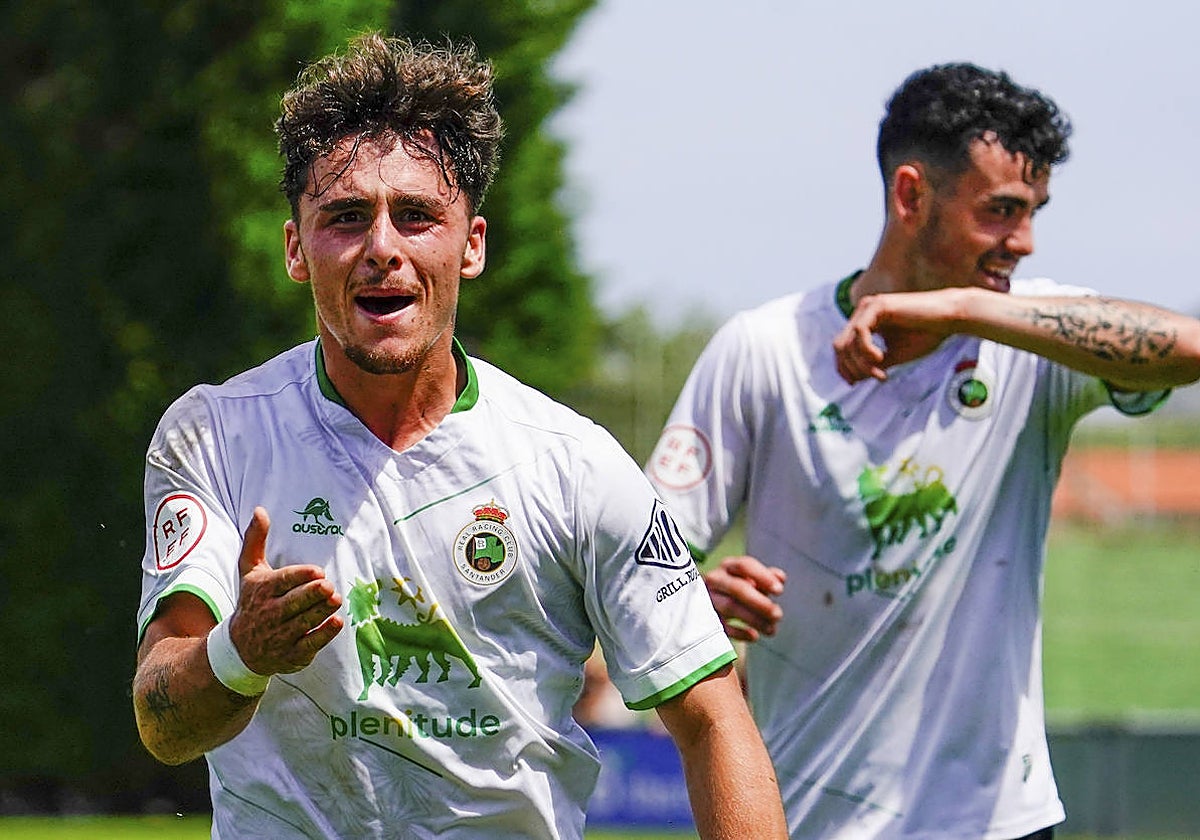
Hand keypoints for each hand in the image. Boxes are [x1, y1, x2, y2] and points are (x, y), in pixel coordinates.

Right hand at [228, 507, 343, 675]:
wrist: (239, 649)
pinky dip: (323, 634)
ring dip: (321, 611)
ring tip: (335, 599)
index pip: (283, 582)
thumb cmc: (252, 601)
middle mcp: (270, 613)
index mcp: (262, 590)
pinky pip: (310, 644)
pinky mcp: (292, 653)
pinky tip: (336, 622)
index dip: (301, 576)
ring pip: (304, 622)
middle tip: (328, 586)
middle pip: (294, 602)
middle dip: (312, 594)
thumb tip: (260, 510)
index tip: (318, 571)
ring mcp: (281, 635)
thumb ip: (255, 540)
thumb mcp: (249, 570)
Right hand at [704, 555, 785, 642]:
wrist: (704, 601)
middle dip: (760, 602)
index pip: (745, 565)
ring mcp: (708, 599)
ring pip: (730, 607)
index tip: (780, 590)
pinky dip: (739, 633)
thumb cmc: (733, 588)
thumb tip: (780, 578)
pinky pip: (722, 626)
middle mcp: (716, 580)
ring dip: (754, 619)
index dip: (763, 577)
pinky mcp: (705, 618)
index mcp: (728, 566)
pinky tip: (753, 636)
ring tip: (771, 629)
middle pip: (737, 588)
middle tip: (777, 614)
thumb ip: (765, 577)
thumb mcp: (749, 579)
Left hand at [833, 291, 954, 382]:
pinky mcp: (878, 305)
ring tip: (881, 372)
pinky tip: (881, 358)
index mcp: (865, 322)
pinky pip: (860, 332)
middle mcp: (863, 313)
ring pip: (848, 342)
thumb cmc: (926, 335)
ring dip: (861, 363)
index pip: (841, 346)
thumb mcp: (894, 356)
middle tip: (874, 377)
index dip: (843, 367)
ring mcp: (869, 307)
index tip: (854, 383)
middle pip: (840, 346)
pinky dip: (867, 350)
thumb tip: (854, 378)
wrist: (950, 318)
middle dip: (852, 367)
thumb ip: (873, 365)